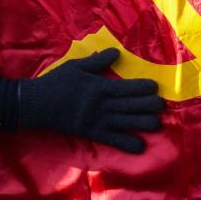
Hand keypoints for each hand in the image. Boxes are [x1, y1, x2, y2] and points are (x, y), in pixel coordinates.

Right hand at [19, 48, 163, 152]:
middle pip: (130, 105)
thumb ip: (98, 61)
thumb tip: (116, 53)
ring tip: (157, 124)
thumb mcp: (77, 66)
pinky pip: (113, 140)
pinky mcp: (92, 133)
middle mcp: (102, 105)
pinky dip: (126, 144)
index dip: (143, 87)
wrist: (38, 104)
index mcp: (100, 87)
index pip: (126, 87)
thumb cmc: (57, 82)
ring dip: (142, 124)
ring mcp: (98, 121)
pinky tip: (140, 147)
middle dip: (148, 105)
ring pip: (126, 123)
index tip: (155, 86)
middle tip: (162, 105)